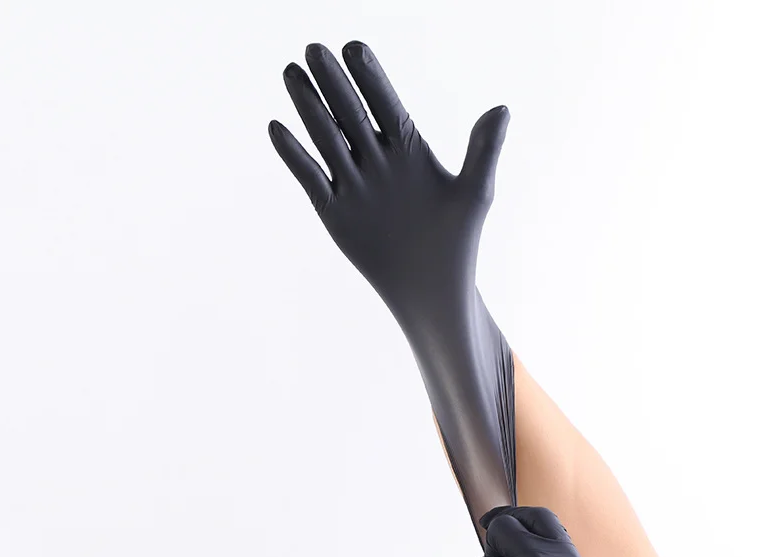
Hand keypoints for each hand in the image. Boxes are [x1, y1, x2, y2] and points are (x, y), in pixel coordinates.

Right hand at [268, 41, 509, 326]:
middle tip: (314, 49)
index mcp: (409, 148)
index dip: (370, 77)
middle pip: (350, 113)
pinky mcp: (334, 211)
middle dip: (333, 83)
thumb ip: (483, 150)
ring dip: (309, 108)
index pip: (385, 104)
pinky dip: (295, 156)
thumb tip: (501, 108)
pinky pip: (311, 178)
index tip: (354, 47)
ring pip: (327, 139)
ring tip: (292, 73)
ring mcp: (353, 184)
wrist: (431, 287)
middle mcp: (377, 160)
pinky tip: (277, 128)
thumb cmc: (458, 241)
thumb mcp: (474, 193)